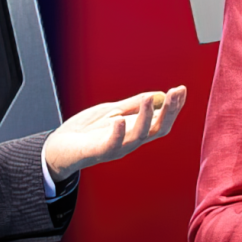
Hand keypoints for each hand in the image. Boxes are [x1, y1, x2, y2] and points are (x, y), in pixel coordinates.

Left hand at [42, 85, 187, 180]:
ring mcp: (117, 148)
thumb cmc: (86, 131)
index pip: (162, 120)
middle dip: (170, 111)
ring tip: (149, 98)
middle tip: (176, 92)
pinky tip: (119, 119)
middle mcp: (131, 142)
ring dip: (146, 117)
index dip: (174, 107)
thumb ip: (133, 105)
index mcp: (136, 131)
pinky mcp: (99, 152)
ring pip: (139, 136)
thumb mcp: (112, 110)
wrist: (59, 148)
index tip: (182, 89)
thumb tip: (158, 95)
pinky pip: (111, 145)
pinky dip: (118, 133)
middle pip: (158, 129)